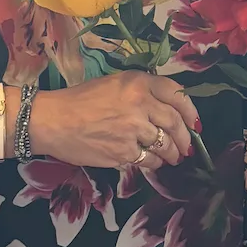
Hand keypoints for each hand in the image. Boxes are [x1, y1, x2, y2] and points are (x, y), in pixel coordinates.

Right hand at [32, 71, 199, 170]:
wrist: (52, 120)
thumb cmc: (79, 100)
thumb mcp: (114, 83)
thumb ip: (141, 92)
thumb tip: (168, 109)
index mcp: (137, 83)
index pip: (176, 94)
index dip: (190, 110)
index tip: (195, 123)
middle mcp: (139, 104)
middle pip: (174, 122)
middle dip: (185, 138)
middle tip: (187, 147)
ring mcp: (132, 130)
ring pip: (164, 144)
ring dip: (173, 154)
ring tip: (174, 157)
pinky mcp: (123, 152)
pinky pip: (148, 160)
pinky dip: (154, 163)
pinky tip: (153, 163)